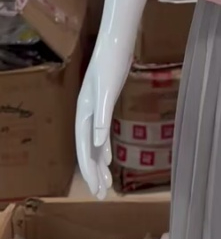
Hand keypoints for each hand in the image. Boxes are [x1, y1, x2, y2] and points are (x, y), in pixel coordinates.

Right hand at [75, 44, 130, 198]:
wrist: (117, 43)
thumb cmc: (111, 64)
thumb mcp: (106, 90)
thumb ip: (101, 116)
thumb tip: (97, 143)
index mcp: (84, 113)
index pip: (83, 148)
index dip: (88, 169)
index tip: (95, 189)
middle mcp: (86, 114)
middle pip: (87, 150)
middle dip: (93, 173)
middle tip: (101, 195)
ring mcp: (95, 109)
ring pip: (94, 144)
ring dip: (99, 164)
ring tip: (105, 184)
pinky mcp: (106, 104)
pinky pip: (101, 134)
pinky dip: (104, 148)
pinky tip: (108, 159)